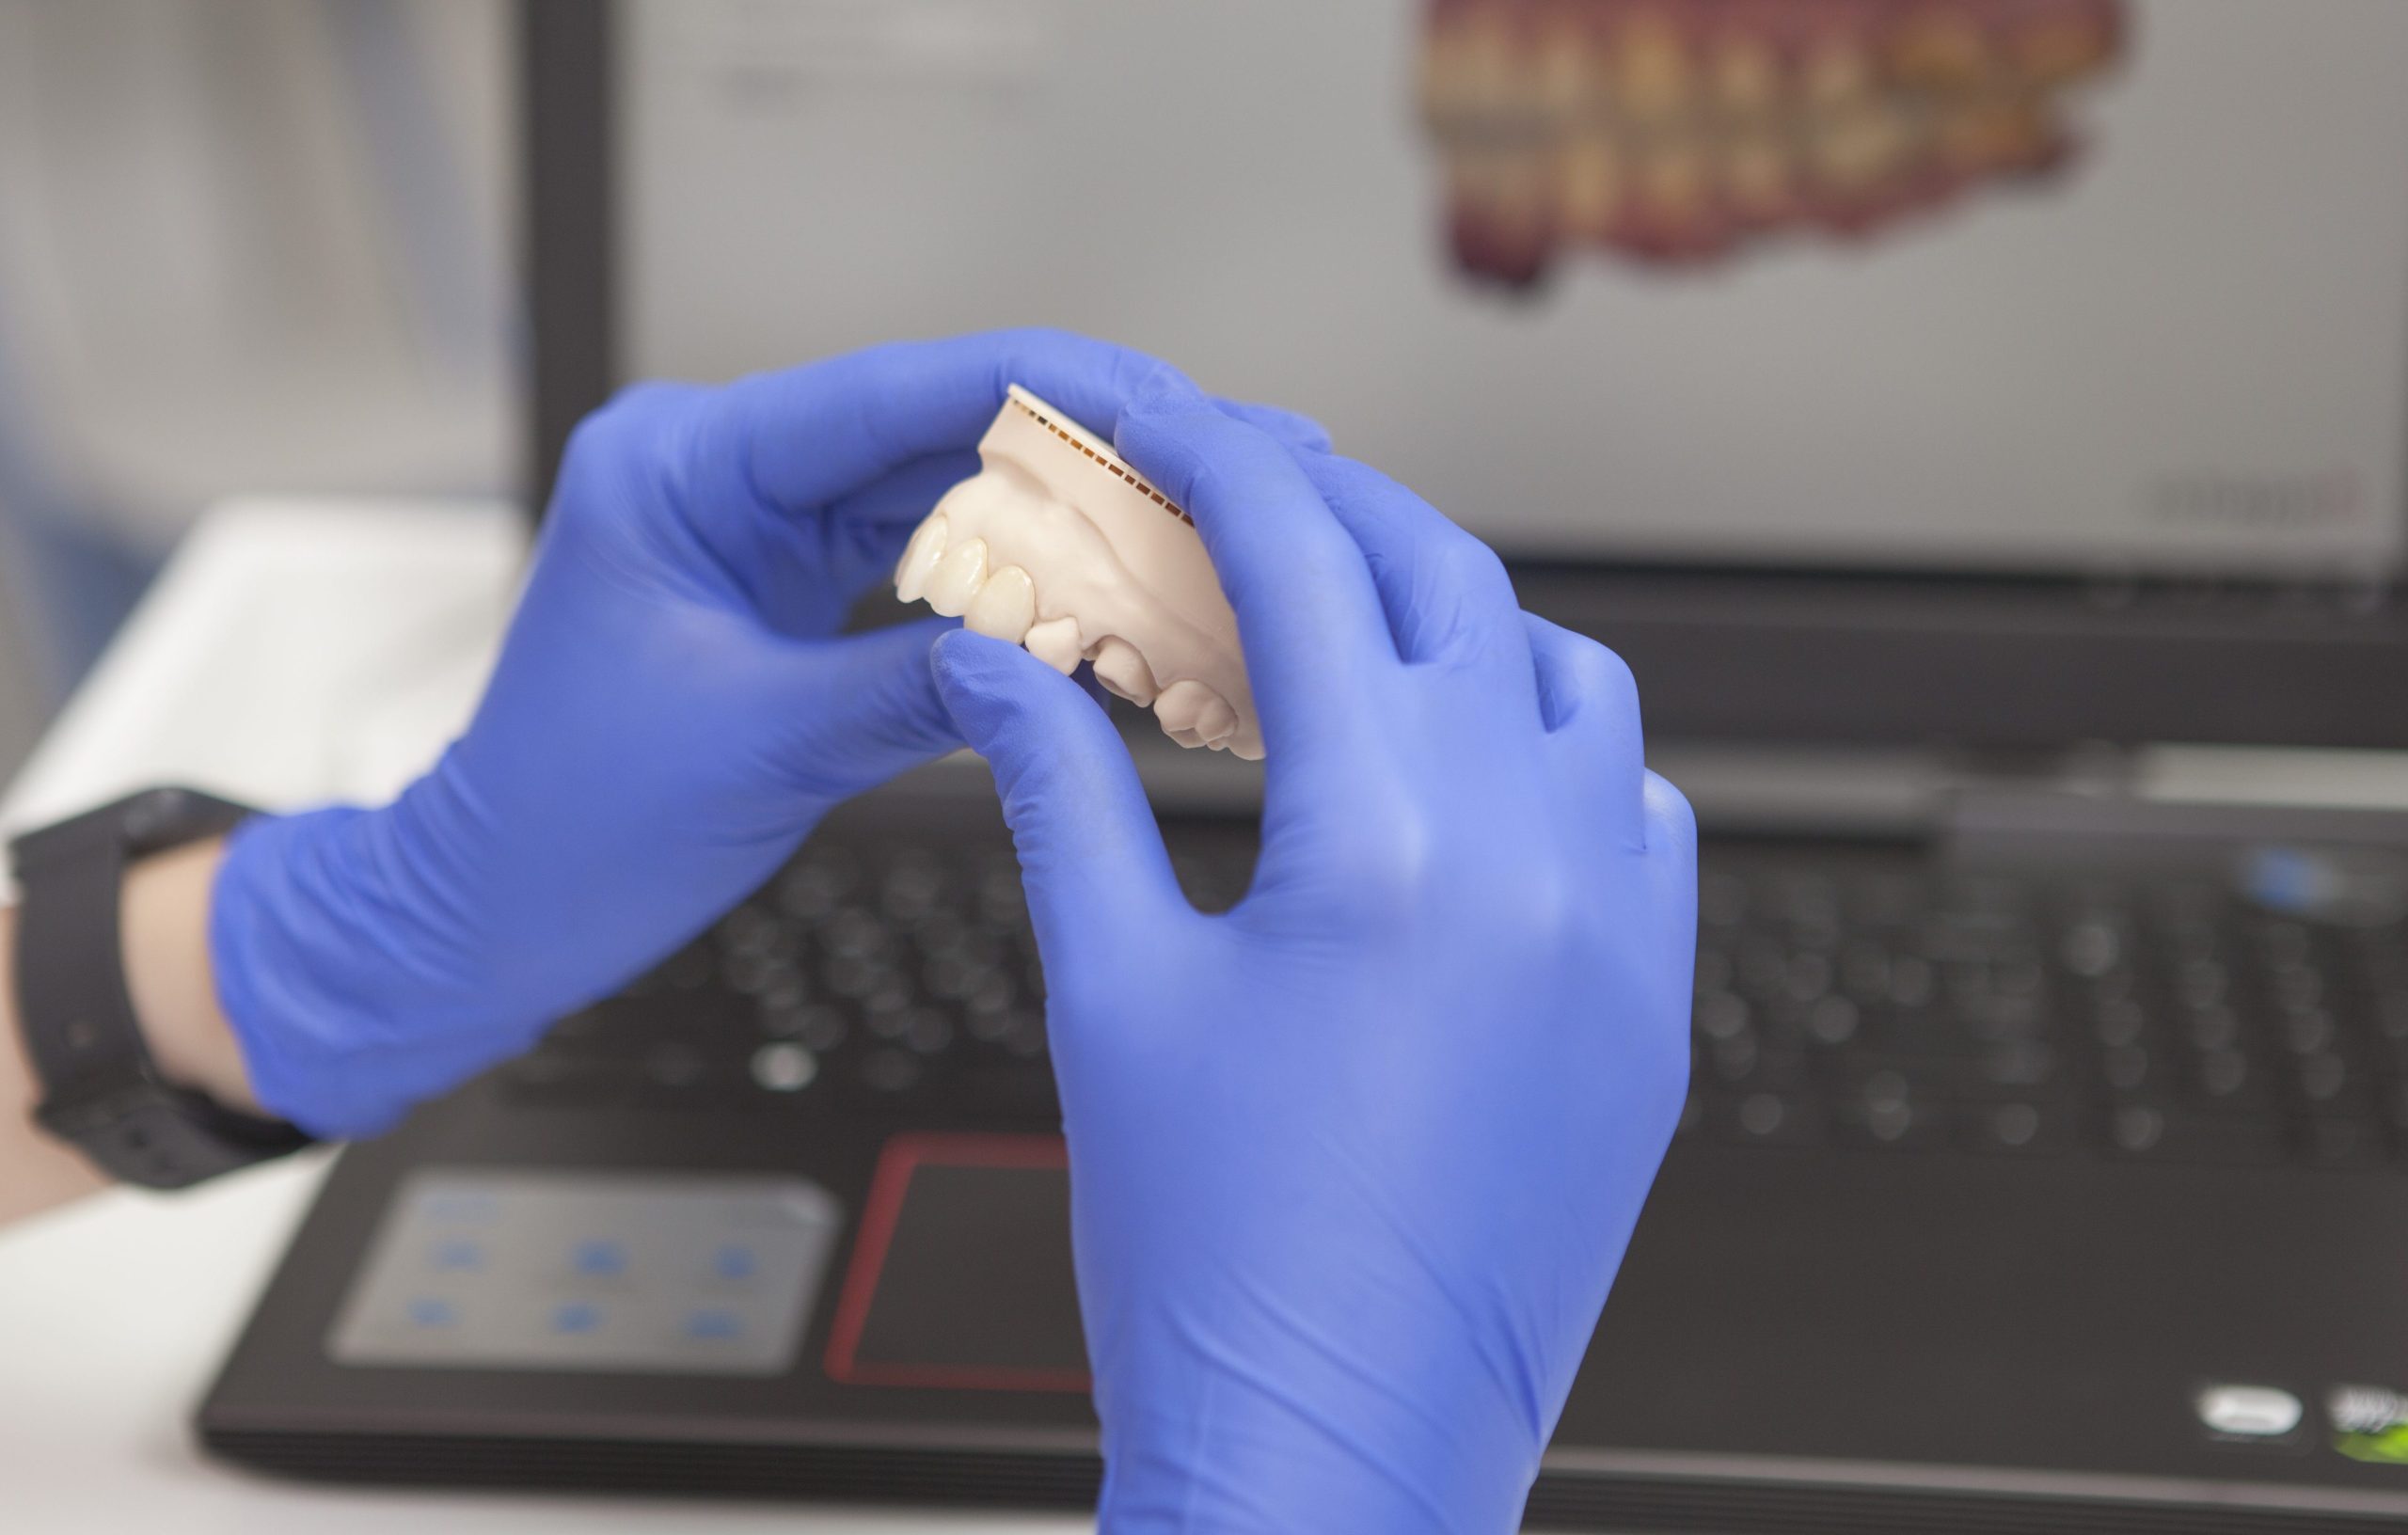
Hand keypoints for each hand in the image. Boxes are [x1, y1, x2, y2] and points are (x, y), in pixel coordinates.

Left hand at [206, 331, 1327, 1136]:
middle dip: (1099, 447)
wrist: (490, 910)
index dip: (1057, 396)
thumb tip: (1056, 650)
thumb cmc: (567, 830)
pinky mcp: (794, 581)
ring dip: (1080, 508)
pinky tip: (1126, 583)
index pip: (901, 393)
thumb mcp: (758, 752)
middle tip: (1240, 462)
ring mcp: (762, 521)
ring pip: (957, 487)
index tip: (1179, 409)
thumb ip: (913, 686)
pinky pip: (938, 556)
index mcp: (684, 465)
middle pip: (948, 425)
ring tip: (1211, 520)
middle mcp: (725, 467)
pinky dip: (1030, 574)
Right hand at [932, 378, 1695, 1531]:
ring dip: (1459, 622)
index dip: (1221, 468)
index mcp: (1388, 843)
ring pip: (1571, 679)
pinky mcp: (1649, 1014)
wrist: (1334, 1461)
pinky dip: (1555, 748)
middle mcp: (1536, 862)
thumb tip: (1000, 669)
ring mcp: (1620, 936)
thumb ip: (1060, 793)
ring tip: (1346, 639)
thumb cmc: (1213, 1265)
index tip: (1168, 426)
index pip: (1307, 568)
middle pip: (1448, 583)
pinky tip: (1468, 779)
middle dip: (1334, 514)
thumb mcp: (1111, 995)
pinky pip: (1642, 808)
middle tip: (1236, 502)